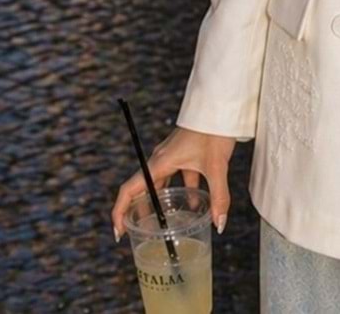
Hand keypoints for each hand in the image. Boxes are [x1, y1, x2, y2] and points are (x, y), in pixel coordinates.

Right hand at [111, 126, 236, 241]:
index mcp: (159, 163)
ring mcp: (173, 155)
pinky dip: (184, 191)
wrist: (221, 106)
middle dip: (139, 212)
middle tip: (140, 233)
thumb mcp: (216, 166)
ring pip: (160, 184)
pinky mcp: (185, 152)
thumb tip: (219, 225)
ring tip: (166, 223)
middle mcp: (161, 159)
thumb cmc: (213, 131)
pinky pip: (177, 176)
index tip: (119, 232)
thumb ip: (218, 197)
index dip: (120, 212)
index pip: (129, 190)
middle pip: (142, 189)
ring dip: (161, 202)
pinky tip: (196, 204)